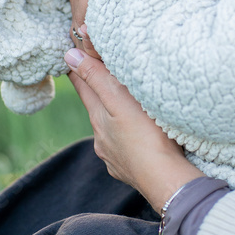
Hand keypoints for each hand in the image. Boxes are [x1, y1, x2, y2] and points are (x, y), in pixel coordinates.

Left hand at [64, 50, 201, 211]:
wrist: (165, 179)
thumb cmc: (146, 135)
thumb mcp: (119, 98)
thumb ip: (96, 77)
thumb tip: (69, 55)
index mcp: (98, 116)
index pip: (83, 86)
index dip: (78, 69)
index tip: (71, 55)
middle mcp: (101, 137)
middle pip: (96, 108)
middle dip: (96, 92)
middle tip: (97, 76)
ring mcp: (113, 155)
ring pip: (109, 129)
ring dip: (113, 117)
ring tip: (122, 109)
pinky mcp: (128, 168)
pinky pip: (122, 149)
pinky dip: (125, 139)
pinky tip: (134, 139)